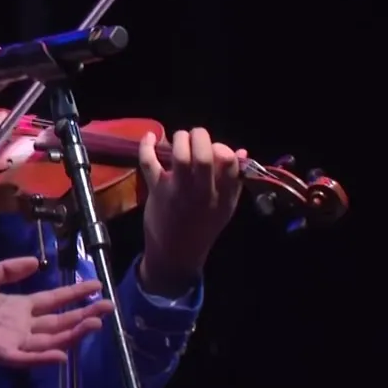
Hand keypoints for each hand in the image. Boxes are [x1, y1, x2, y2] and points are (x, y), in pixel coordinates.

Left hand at [0, 257, 112, 367]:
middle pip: (59, 321)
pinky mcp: (1, 352)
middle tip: (109, 306)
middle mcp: (22, 325)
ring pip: (50, 338)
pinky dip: (44, 356)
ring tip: (95, 324)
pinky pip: (27, 357)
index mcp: (18, 307)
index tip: (96, 286)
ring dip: (73, 333)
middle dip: (84, 314)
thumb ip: (9, 269)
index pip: (53, 301)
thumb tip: (36, 261)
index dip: (75, 294)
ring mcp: (14, 340)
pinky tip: (62, 352)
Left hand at [138, 128, 246, 295]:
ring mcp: (178, 191)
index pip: (229, 162)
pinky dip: (146, 145)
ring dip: (179, 139)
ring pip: (178, 156)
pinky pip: (149, 162)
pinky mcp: (157, 190)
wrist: (175, 253)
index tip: (216, 148)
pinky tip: (150, 136)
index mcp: (224, 195)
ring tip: (179, 137)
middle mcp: (203, 192)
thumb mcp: (225, 207)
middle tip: (196, 135)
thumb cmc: (202, 226)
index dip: (223, 148)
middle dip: (200, 136)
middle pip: (204, 156)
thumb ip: (234, 180)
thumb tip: (242, 151)